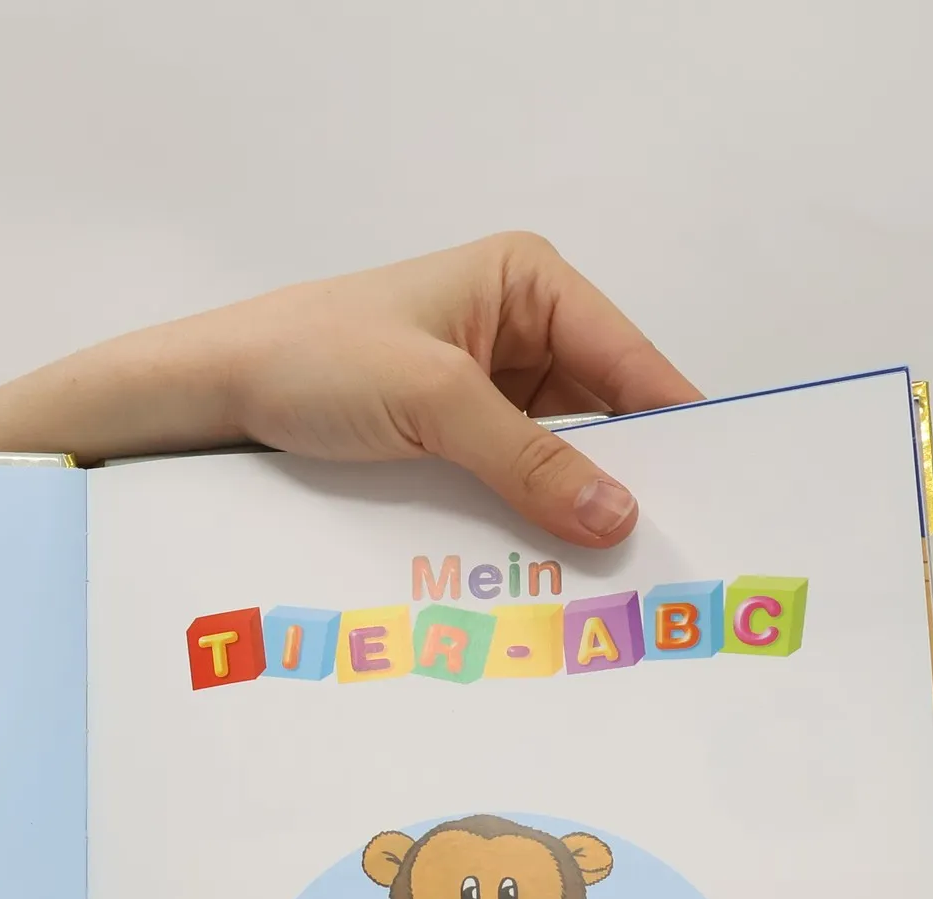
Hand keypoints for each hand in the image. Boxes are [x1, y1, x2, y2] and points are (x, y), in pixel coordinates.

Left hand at [0, 232, 700, 548]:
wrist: (211, 396)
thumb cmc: (313, 361)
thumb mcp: (433, 403)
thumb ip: (529, 459)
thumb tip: (620, 515)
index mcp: (528, 283)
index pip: (632, 361)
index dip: (677, 432)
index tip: (721, 500)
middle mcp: (517, 330)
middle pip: (604, 416)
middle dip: (628, 482)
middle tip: (669, 561)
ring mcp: (485, 391)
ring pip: (559, 460)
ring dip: (574, 514)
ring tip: (618, 582)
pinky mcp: (449, 442)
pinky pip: (511, 484)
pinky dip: (527, 522)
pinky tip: (549, 572)